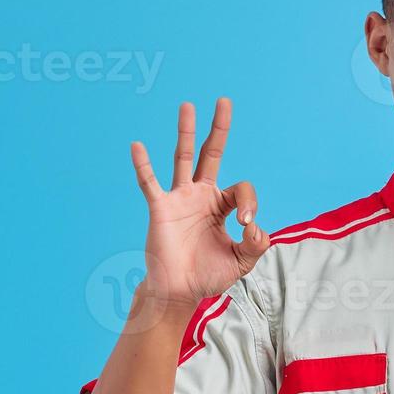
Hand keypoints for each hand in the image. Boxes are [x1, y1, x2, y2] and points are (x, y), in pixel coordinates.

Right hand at [130, 98, 269, 309]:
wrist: (180, 292)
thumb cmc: (208, 275)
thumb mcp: (241, 261)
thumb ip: (255, 244)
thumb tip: (256, 226)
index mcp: (221, 206)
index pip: (241, 189)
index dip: (249, 203)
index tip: (245, 226)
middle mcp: (201, 195)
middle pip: (212, 154)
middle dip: (219, 129)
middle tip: (225, 101)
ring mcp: (179, 198)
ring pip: (184, 158)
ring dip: (186, 132)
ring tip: (188, 105)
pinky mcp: (160, 208)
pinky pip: (150, 183)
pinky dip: (143, 165)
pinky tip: (137, 145)